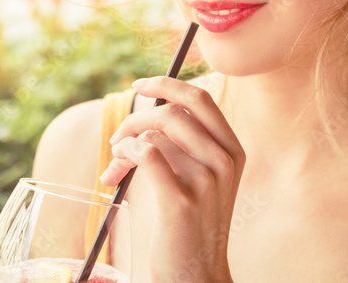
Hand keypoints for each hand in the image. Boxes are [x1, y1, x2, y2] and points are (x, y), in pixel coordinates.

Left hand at [99, 76, 243, 281]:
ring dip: (124, 143)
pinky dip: (125, 156)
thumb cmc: (192, 224)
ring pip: (154, 133)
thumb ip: (184, 145)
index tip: (139, 85)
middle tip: (116, 138)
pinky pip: (146, 154)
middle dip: (136, 116)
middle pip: (172, 111)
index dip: (167, 84)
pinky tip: (115, 173)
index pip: (200, 99)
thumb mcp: (201, 178)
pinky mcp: (181, 200)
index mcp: (232, 150)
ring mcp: (206, 180)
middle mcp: (224, 161)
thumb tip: (143, 116)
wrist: (196, 274)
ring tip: (115, 167)